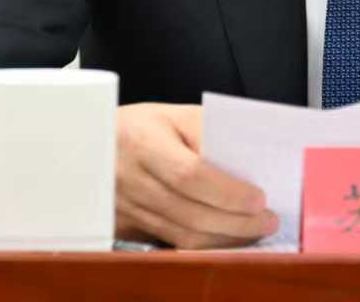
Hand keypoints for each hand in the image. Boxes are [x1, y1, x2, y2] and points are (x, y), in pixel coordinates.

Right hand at [114, 103, 277, 248]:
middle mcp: (130, 179)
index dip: (227, 191)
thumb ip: (207, 132)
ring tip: (255, 230)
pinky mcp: (126, 228)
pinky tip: (226, 238)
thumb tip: (248, 160)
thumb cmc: (142, 126)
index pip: (189, 174)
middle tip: (269, 220)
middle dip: (236, 222)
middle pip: (190, 212)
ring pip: (182, 235)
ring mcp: (125, 208)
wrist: (91, 142)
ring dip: (225, 238)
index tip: (259, 198)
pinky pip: (170, 243)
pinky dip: (203, 245)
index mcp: (143, 142)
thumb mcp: (173, 114)